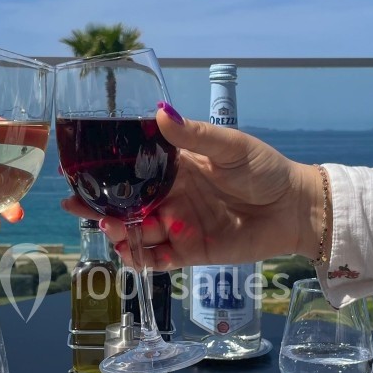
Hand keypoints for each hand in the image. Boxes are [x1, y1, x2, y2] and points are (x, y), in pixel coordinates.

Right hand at [60, 106, 324, 268]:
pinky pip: (158, 258)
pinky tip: (131, 254)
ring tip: (113, 228)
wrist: (294, 209)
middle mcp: (171, 196)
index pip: (133, 169)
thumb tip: (159, 113)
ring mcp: (178, 225)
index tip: (79, 174)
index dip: (106, 173)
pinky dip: (142, 259)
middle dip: (100, 207)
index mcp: (176, 167)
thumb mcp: (230, 147)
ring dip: (120, 232)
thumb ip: (194, 136)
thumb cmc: (265, 171)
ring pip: (138, 232)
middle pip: (127, 203)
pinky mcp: (190, 252)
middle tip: (78, 207)